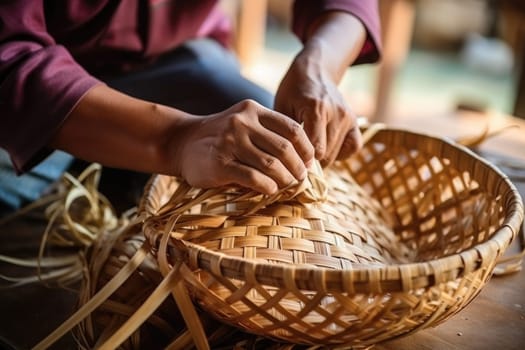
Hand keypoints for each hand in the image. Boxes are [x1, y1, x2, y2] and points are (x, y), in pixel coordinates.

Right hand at [170, 100, 313, 194]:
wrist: (181, 142)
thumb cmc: (220, 137)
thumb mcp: (243, 123)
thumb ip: (268, 133)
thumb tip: (302, 159)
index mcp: (253, 110)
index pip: (292, 128)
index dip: (306, 148)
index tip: (309, 162)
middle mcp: (242, 122)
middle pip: (284, 148)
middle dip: (298, 167)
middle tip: (301, 178)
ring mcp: (230, 142)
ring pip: (271, 164)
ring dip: (285, 179)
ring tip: (287, 185)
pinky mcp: (220, 163)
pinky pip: (253, 178)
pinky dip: (268, 187)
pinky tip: (270, 190)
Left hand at [275, 45, 361, 166]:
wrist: (316, 69)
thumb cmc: (293, 89)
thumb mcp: (282, 106)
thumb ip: (285, 132)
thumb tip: (284, 160)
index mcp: (316, 109)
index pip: (313, 149)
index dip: (301, 161)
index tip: (290, 163)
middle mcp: (336, 113)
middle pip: (326, 155)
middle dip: (310, 163)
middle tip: (296, 161)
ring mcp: (348, 117)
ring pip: (337, 153)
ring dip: (322, 159)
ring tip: (308, 154)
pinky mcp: (355, 120)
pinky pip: (353, 147)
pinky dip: (341, 153)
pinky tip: (327, 149)